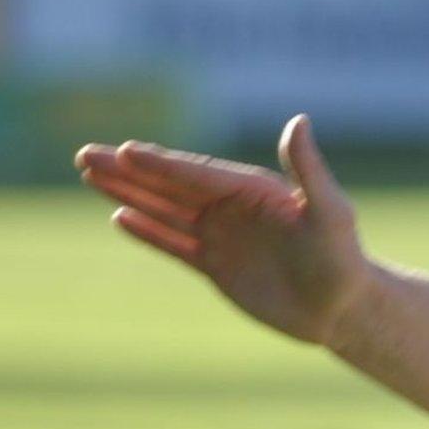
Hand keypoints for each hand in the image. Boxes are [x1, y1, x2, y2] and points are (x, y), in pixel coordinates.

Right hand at [74, 115, 376, 346]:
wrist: (342, 307)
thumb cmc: (342, 257)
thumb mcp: (328, 211)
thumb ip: (308, 168)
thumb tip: (297, 120)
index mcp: (255, 190)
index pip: (198, 174)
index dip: (161, 163)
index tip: (125, 151)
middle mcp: (233, 207)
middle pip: (171, 185)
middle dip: (128, 170)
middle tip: (85, 153)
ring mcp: (222, 236)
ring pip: (165, 210)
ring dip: (128, 194)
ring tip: (90, 174)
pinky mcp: (216, 266)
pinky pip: (174, 244)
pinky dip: (147, 232)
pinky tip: (120, 217)